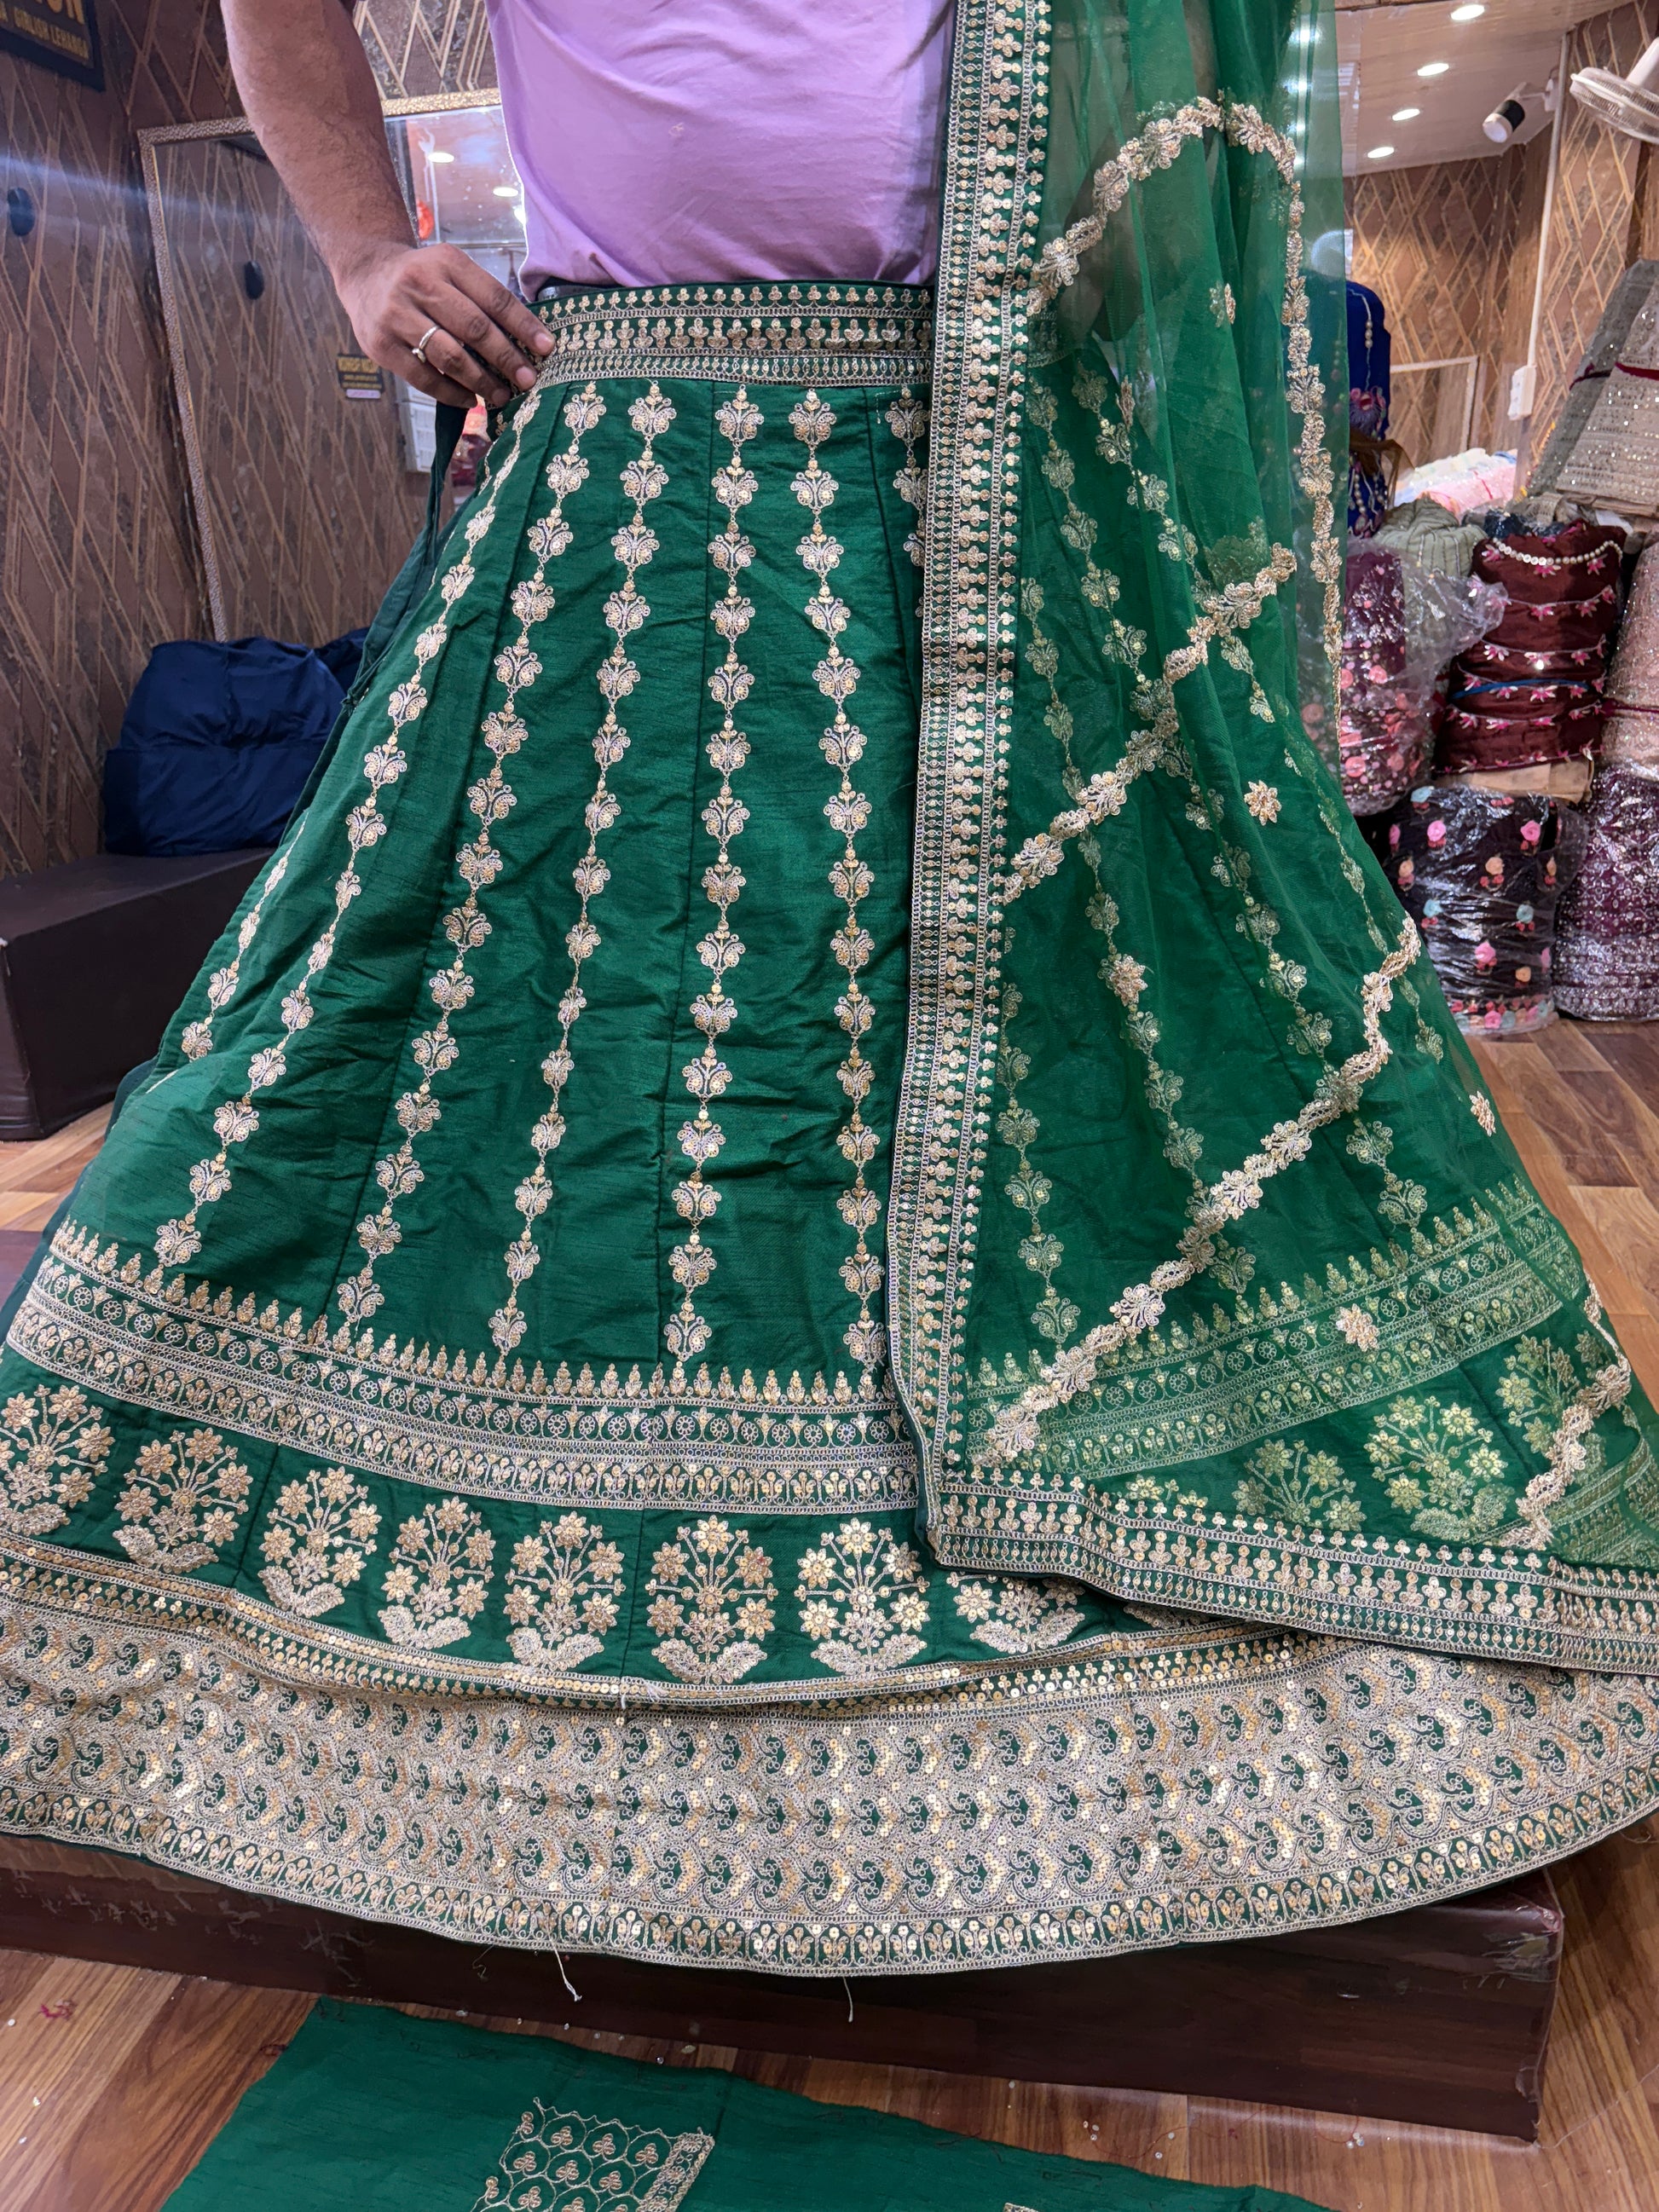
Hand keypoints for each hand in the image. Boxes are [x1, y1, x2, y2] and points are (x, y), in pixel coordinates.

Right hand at [335, 240, 551, 410]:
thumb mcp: (451, 269)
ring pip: (449, 356)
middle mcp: (419, 284)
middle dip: (506, 358)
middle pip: (474, 328)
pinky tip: (470, 398)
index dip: (523, 325)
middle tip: (527, 380)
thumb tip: (528, 339)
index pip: (493, 297)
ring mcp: (397, 315)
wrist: (364, 272)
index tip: (546, 348)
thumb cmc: (421, 278)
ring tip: (502, 395)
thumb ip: (481, 297)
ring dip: (481, 381)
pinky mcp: (382, 344)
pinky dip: (451, 392)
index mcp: (446, 263)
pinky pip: (423, 377)